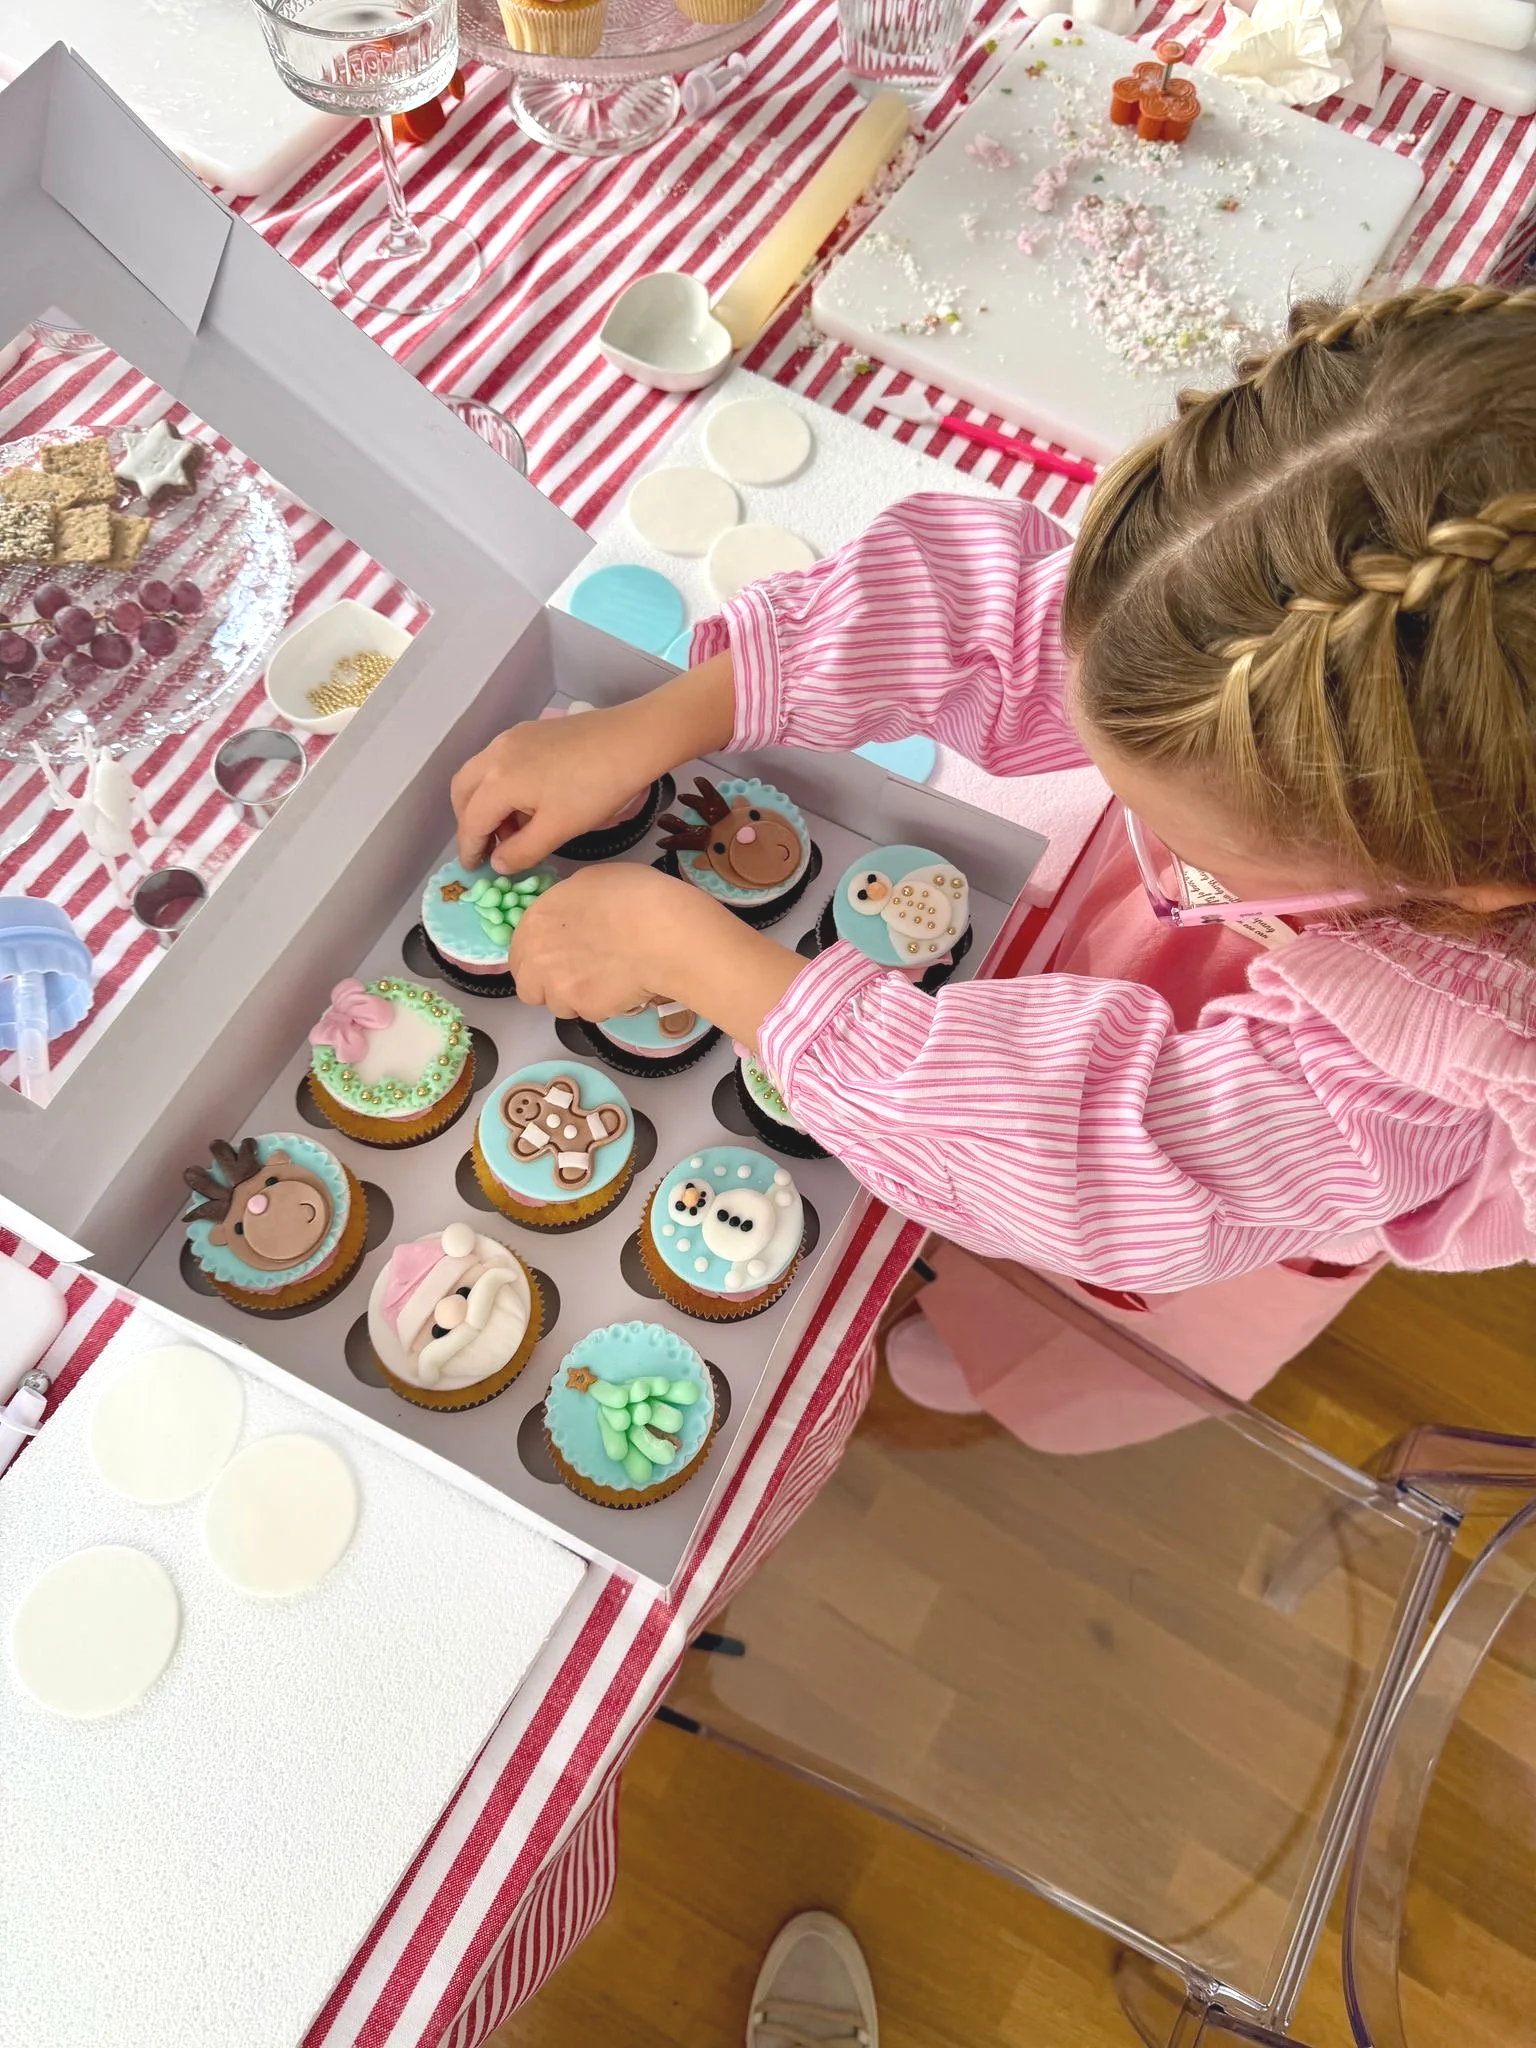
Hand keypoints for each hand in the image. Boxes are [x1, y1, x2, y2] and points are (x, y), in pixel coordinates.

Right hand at [452, 708, 650, 873]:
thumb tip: (498, 863)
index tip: (473, 869)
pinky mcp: (529, 731)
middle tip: (487, 848)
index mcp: (498, 780)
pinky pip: (499, 762)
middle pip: (463, 792)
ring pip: (480, 774)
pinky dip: (500, 786)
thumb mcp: (559, 829)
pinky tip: (527, 803)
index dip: (470, 849)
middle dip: (469, 823)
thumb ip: (522, 850)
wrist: (633, 739)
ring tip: (512, 830)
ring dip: (485, 804)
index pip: (471, 821)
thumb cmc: (597, 789)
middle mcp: (495, 754)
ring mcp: (511, 738)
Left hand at [508, 865, 716, 1020]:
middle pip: (530, 989)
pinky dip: (604, 1004)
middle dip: (548, 985)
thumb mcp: (589, 881)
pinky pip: (592, 1013)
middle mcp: (539, 961)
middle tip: (576, 974)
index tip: (555, 955)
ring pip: (560, 1006)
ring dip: (576, 997)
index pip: (517, 954)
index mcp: (535, 923)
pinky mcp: (588, 1011)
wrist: (663, 934)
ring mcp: (562, 991)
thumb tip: (572, 914)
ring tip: (605, 980)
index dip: (536, 957)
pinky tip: (623, 986)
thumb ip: (567, 905)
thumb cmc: (632, 896)